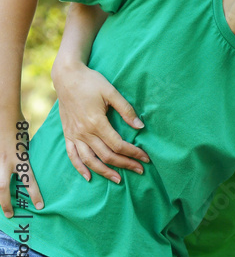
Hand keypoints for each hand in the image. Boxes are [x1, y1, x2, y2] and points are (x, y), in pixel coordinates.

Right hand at [0, 122, 42, 217]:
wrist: (4, 115)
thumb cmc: (18, 127)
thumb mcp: (26, 144)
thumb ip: (24, 156)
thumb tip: (27, 163)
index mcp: (20, 159)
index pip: (29, 181)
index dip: (34, 194)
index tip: (40, 206)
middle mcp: (6, 163)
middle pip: (3, 189)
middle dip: (6, 203)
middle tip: (10, 215)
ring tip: (1, 208)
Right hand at [52, 61, 148, 182]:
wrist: (67, 77)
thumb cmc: (91, 82)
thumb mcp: (111, 92)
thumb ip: (126, 110)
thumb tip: (140, 126)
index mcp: (96, 122)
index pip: (118, 145)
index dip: (133, 153)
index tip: (146, 158)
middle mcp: (84, 132)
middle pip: (106, 155)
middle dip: (124, 164)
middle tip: (140, 170)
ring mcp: (74, 135)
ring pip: (89, 160)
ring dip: (104, 172)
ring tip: (119, 179)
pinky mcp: (67, 134)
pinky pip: (72, 155)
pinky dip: (80, 167)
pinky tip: (89, 176)